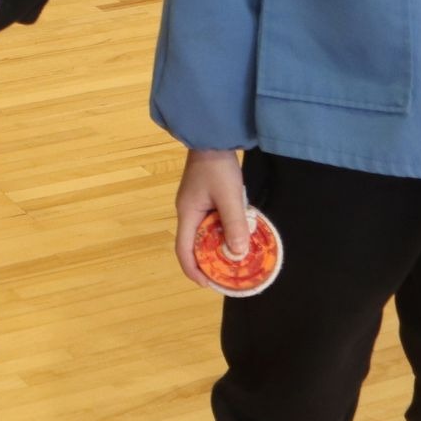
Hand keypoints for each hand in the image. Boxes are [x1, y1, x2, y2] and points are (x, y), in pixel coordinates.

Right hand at [175, 148, 250, 288]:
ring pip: (203, 233)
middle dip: (207, 262)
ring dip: (216, 246)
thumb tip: (237, 254)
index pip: (183, 250)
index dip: (193, 270)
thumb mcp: (229, 196)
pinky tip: (236, 234)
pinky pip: (211, 222)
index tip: (208, 284)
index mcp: (187, 213)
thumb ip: (234, 224)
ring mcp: (195, 204)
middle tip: (225, 275)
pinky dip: (221, 232)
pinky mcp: (204, 197)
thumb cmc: (218, 166)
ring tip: (234, 257)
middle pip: (192, 244)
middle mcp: (188, 212)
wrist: (213, 136)